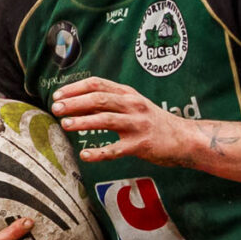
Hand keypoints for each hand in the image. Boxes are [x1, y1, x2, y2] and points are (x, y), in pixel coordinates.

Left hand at [49, 77, 193, 166]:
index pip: (97, 84)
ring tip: (65, 125)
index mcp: (128, 93)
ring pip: (105, 120)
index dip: (75, 88)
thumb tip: (77, 105)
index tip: (58, 94)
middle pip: (98, 99)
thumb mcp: (135, 105)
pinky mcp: (141, 145)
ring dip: (82, 122)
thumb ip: (111, 102)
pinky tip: (85, 155)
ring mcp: (137, 125)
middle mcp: (132, 105)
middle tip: (56, 108)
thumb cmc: (154, 122)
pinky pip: (116, 150)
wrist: (184, 138)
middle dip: (74, 103)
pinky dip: (99, 153)